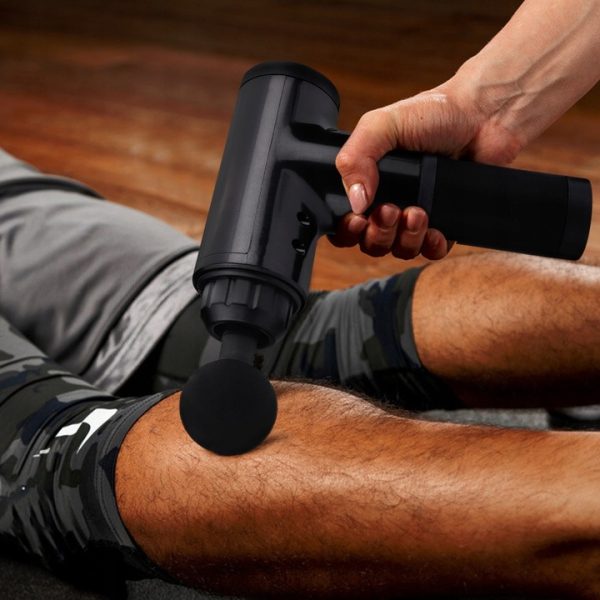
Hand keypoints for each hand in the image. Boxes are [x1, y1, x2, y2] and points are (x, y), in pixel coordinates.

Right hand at [331, 84, 522, 259]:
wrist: (486, 115)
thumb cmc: (436, 112)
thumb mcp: (381, 124)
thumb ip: (356, 158)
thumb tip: (354, 201)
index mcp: (370, 180)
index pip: (347, 220)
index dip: (347, 229)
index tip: (358, 219)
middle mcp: (392, 200)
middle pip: (371, 241)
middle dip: (378, 234)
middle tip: (391, 210)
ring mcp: (419, 214)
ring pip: (400, 249)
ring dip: (405, 239)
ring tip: (418, 212)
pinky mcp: (446, 222)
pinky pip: (432, 250)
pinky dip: (430, 246)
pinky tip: (434, 229)